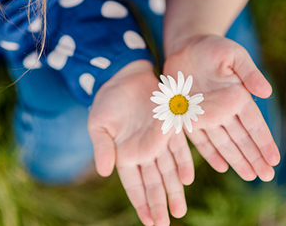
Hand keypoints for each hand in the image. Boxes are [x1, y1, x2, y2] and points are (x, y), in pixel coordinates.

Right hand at [88, 60, 194, 225]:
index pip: (134, 185)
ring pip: (168, 170)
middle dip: (159, 202)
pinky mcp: (171, 126)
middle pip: (153, 182)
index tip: (149, 222)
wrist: (124, 75)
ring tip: (179, 209)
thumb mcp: (99, 124)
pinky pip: (179, 148)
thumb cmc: (107, 100)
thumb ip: (102, 148)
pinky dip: (183, 162)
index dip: (141, 203)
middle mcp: (144, 151)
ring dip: (174, 189)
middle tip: (166, 222)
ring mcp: (158, 140)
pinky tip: (187, 178)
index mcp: (124, 154)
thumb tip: (105, 172)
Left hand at [163, 35, 279, 181]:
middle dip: (254, 157)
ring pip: (224, 143)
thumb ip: (249, 73)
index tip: (274, 160)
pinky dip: (210, 153)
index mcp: (238, 96)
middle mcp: (224, 110)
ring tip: (250, 176)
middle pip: (242, 138)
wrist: (186, 46)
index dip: (264, 142)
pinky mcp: (188, 116)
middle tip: (267, 176)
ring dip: (236, 159)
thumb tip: (267, 93)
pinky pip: (200, 139)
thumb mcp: (234, 55)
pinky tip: (221, 166)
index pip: (254, 124)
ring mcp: (206, 115)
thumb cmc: (212, 47)